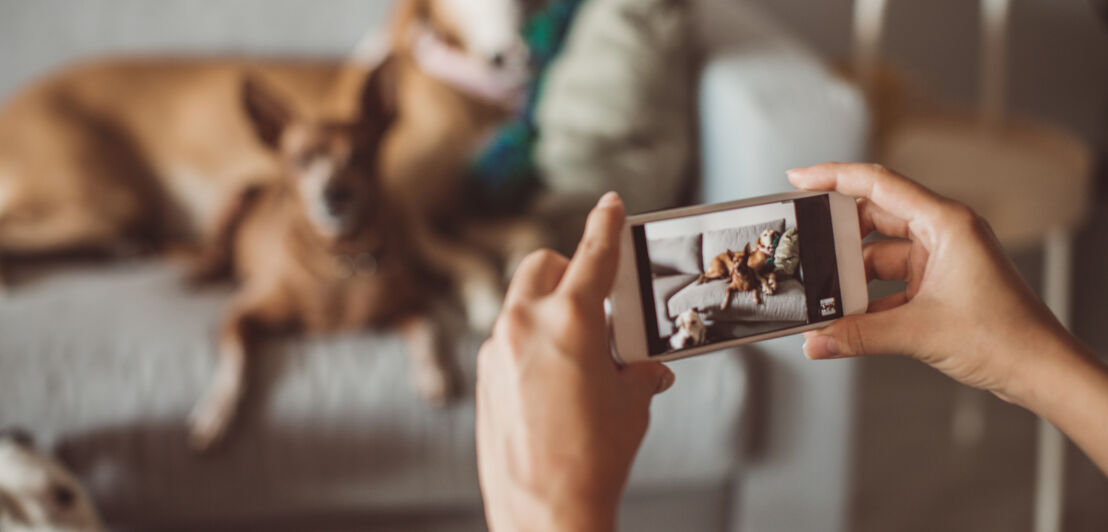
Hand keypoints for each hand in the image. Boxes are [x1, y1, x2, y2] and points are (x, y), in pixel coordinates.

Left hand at [476, 192, 674, 531]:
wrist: (545, 509)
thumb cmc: (593, 457)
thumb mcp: (632, 403)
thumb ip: (638, 371)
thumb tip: (647, 369)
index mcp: (571, 318)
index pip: (593, 253)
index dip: (606, 223)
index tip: (610, 204)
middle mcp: (526, 323)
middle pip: (542, 265)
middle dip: (568, 269)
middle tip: (596, 299)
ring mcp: (497, 349)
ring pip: (521, 304)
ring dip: (549, 310)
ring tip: (578, 354)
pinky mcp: (483, 377)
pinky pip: (507, 339)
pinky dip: (530, 343)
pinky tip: (552, 382)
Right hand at [788, 163, 1076, 404]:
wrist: (1041, 371)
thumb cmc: (1007, 337)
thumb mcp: (920, 331)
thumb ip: (859, 335)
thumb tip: (815, 341)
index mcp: (946, 223)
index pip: (879, 184)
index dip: (834, 177)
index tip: (799, 179)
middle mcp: (944, 234)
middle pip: (875, 217)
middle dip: (837, 234)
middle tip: (802, 242)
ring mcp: (942, 260)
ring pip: (880, 255)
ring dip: (852, 275)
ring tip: (822, 292)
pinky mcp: (939, 286)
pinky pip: (891, 282)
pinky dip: (868, 298)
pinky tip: (847, 318)